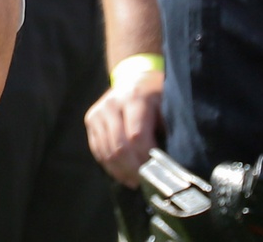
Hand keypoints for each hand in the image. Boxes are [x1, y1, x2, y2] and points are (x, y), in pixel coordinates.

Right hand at [85, 71, 163, 187]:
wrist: (134, 78)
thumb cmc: (158, 95)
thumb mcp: (169, 106)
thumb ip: (169, 129)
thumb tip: (172, 161)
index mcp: (135, 98)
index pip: (136, 135)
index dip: (146, 158)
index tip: (159, 174)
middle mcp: (112, 103)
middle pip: (119, 145)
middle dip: (134, 169)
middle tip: (148, 183)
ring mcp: (98, 111)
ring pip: (106, 150)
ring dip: (121, 171)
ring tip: (136, 183)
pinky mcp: (91, 119)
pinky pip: (97, 148)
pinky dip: (110, 165)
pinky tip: (123, 175)